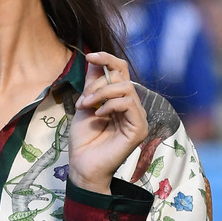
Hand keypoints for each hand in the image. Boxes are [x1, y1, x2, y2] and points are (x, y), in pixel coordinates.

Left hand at [68, 52, 147, 193]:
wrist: (82, 164)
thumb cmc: (84, 138)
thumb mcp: (85, 103)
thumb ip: (92, 82)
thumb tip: (95, 58)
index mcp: (119, 98)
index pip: (120, 70)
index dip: (107, 58)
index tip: (90, 56)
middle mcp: (131, 105)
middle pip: (122, 75)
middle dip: (98, 83)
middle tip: (84, 100)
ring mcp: (137, 117)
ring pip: (126, 87)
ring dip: (101, 93)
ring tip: (87, 106)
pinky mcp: (139, 128)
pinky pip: (128, 103)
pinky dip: (110, 105)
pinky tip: (99, 115)